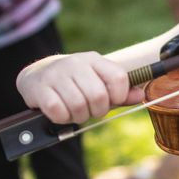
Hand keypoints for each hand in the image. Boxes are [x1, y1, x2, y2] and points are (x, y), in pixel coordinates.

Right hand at [16, 52, 143, 123]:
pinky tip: (59, 112)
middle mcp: (76, 63)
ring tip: (74, 112)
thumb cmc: (74, 83)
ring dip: (78, 117)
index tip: (111, 101)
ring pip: (78, 105)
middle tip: (89, 111)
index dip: (119, 96)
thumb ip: (120, 92)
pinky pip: (58, 111)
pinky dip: (61, 118)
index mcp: (94, 60)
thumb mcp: (98, 83)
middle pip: (98, 96)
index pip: (119, 77)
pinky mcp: (40, 88)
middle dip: (97, 111)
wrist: (37, 75)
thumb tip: (141, 96)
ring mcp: (56, 74)